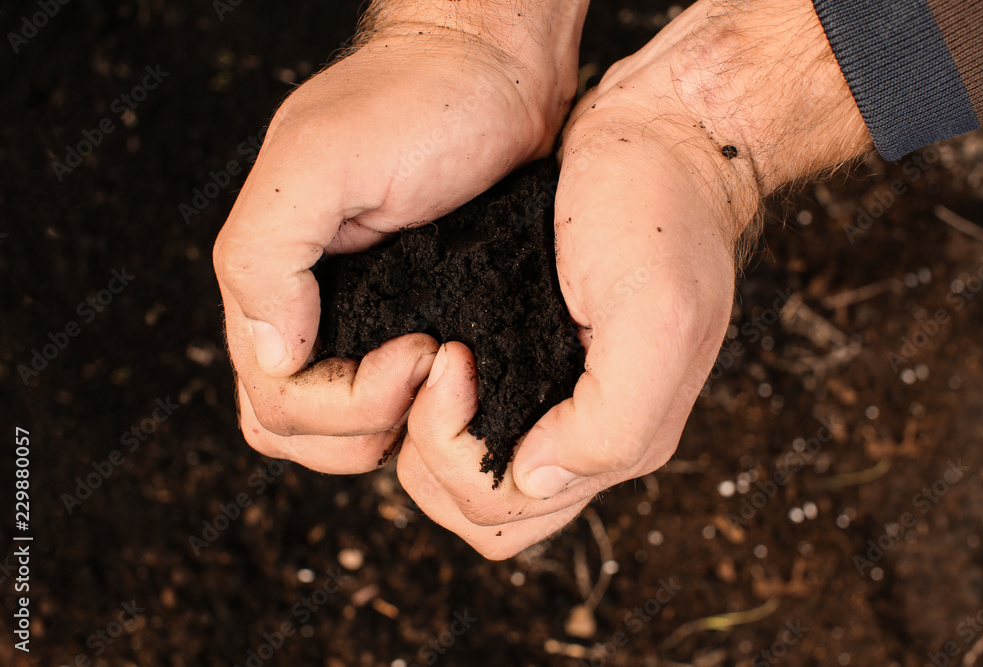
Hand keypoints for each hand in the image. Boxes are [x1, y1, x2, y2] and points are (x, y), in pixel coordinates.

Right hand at [214, 0, 586, 472]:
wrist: (499, 71)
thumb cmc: (419, 100)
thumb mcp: (320, 160)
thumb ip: (264, 254)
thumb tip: (272, 353)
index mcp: (275, 282)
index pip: (277, 402)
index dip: (344, 403)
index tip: (421, 349)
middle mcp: (314, 313)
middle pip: (300, 431)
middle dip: (366, 425)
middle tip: (436, 363)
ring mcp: (369, 323)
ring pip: (348, 431)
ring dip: (393, 429)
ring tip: (451, 370)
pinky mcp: (420, 321)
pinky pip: (403, 402)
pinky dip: (424, 413)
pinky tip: (462, 379)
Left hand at [398, 0, 871, 557]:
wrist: (662, 138)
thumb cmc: (660, 210)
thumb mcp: (656, 314)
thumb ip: (613, 421)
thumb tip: (537, 480)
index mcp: (621, 438)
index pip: (506, 510)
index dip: (456, 453)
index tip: (454, 360)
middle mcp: (588, 432)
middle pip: (483, 509)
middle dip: (434, 453)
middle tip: (439, 361)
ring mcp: (561, 400)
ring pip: (469, 477)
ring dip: (429, 436)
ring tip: (435, 357)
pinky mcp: (535, 360)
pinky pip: (476, 422)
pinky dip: (438, 407)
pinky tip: (437, 355)